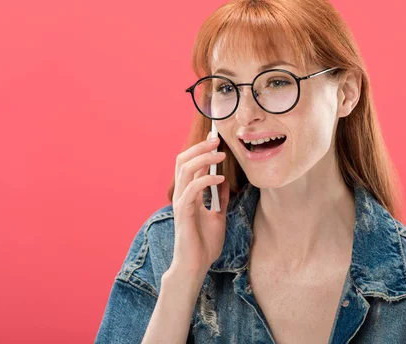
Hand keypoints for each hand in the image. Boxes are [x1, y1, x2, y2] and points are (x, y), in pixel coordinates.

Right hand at [168, 134, 230, 277]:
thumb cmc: (204, 244)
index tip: (215, 139)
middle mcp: (181, 195)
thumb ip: (219, 199)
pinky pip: (192, 189)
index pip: (190, 164)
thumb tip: (224, 182)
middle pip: (182, 160)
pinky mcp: (183, 213)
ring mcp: (181, 202)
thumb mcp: (218, 216)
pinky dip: (206, 180)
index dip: (201, 150)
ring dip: (203, 158)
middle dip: (199, 147)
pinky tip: (220, 179)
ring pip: (185, 169)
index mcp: (188, 194)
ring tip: (220, 155)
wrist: (196, 266)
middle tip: (216, 140)